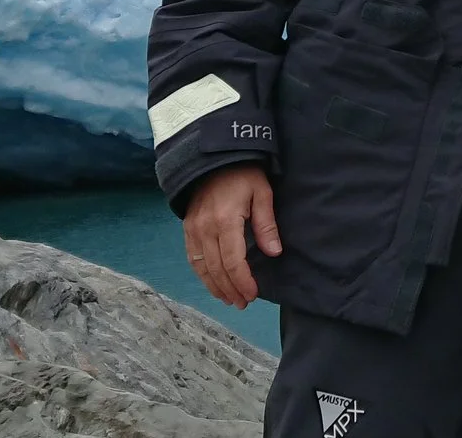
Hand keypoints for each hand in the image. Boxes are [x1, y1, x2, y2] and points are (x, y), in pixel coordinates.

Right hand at [183, 164, 280, 307]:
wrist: (214, 158)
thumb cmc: (243, 174)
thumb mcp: (262, 193)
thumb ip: (266, 224)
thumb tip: (274, 252)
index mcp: (225, 220)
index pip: (232, 261)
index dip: (243, 281)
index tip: (253, 295)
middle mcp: (205, 228)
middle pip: (216, 269)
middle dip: (230, 289)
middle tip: (243, 303)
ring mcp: (193, 229)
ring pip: (202, 267)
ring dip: (215, 287)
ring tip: (229, 299)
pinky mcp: (187, 228)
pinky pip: (192, 258)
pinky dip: (202, 274)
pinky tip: (213, 283)